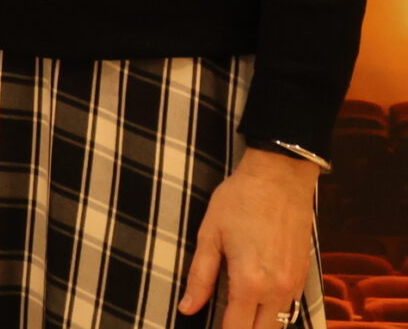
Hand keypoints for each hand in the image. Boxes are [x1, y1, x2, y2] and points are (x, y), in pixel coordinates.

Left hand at [179, 149, 319, 326]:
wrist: (280, 178)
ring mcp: (294, 284)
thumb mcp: (209, 235)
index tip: (209, 328)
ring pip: (280, 323)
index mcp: (250, 282)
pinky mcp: (304, 275)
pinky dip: (275, 312)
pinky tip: (257, 304)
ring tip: (238, 315)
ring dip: (260, 324)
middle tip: (223, 322)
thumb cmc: (239, 201)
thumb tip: (187, 309)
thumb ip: (199, 277)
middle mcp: (277, 290)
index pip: (236, 327)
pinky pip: (290, 306)